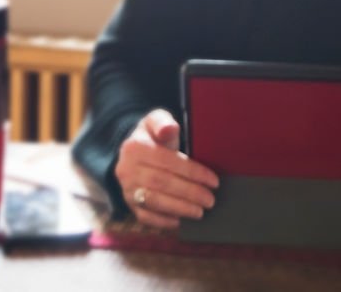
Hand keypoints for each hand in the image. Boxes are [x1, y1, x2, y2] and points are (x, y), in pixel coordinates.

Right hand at [115, 108, 218, 229]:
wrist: (132, 151)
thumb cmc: (152, 136)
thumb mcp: (156, 120)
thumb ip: (163, 122)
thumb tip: (170, 128)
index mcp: (135, 147)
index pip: (168, 161)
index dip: (193, 172)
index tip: (213, 181)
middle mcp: (127, 169)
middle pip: (162, 183)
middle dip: (190, 193)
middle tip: (210, 200)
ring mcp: (126, 189)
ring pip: (154, 202)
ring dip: (179, 208)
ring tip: (200, 211)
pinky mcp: (129, 204)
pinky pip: (145, 216)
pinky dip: (163, 221)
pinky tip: (180, 221)